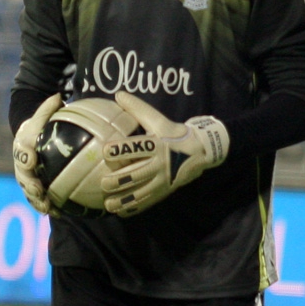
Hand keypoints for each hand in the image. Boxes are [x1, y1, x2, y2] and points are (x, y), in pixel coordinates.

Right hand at [13, 93, 62, 213]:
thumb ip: (48, 108)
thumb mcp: (43, 115)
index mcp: (23, 146)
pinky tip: (60, 213)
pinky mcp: (34, 189)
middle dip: (29, 186)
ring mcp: (26, 178)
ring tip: (48, 209)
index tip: (31, 159)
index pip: (22, 150)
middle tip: (39, 191)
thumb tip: (58, 96)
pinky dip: (47, 207)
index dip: (25, 156)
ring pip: (29, 192)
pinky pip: (39, 200)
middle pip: (23, 177)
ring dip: (37, 201)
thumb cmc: (40, 127)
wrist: (33, 141)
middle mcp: (22, 165)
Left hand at [101, 91, 228, 216]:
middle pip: (136, 174)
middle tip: (103, 183)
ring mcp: (162, 180)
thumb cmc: (174, 134)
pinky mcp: (164, 191)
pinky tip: (120, 211)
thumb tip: (118, 94)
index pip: (136, 147)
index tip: (104, 151)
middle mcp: (158, 164)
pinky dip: (133, 208)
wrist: (201, 152)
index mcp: (156, 145)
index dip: (119, 149)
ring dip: (123, 200)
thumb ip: (138, 108)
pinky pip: (147, 202)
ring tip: (108, 204)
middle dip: (118, 180)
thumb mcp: (159, 119)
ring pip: (140, 193)